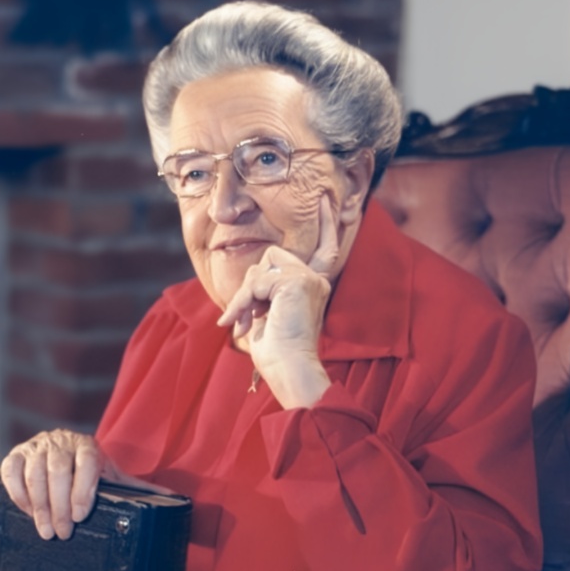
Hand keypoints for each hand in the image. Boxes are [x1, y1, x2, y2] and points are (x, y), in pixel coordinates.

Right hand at [1, 429, 168, 539]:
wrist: (63, 452)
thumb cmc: (91, 472)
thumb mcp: (113, 477)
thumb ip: (138, 487)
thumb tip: (176, 498)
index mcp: (88, 444)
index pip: (86, 461)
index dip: (83, 487)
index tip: (80, 515)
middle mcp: (61, 441)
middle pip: (58, 469)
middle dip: (59, 504)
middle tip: (62, 532)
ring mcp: (37, 446)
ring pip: (34, 471)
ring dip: (38, 504)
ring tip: (46, 530)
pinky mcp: (17, 454)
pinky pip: (11, 470)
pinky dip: (17, 491)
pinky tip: (26, 511)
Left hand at [217, 193, 337, 407]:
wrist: (288, 369)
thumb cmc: (277, 351)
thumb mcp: (270, 313)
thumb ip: (268, 289)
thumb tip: (255, 276)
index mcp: (313, 285)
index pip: (324, 248)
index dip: (327, 224)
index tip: (328, 201)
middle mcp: (315, 279)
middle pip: (271, 256)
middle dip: (250, 286)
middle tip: (241, 317)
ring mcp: (307, 278)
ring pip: (259, 268)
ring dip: (244, 297)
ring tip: (243, 323)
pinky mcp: (295, 282)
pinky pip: (256, 281)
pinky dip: (243, 302)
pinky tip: (244, 322)